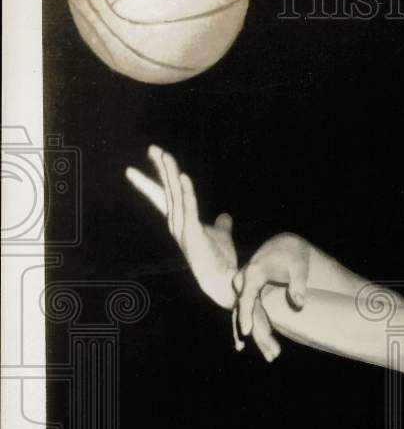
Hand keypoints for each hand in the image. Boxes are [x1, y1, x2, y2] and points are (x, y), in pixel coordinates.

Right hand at [126, 145, 237, 308]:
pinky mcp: (192, 233)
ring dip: (169, 173)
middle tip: (153, 148)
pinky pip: (189, 207)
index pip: (166, 195)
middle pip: (166, 190)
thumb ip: (220, 225)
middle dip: (160, 169)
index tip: (152, 159)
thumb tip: (225, 216)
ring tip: (163, 155)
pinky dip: (186, 192)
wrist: (223, 280)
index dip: (159, 177)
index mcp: (181, 221)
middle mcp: (177, 223)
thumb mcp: (220, 235)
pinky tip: (182, 176)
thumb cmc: (219, 259)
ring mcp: (182, 228)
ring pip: (173, 194)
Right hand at [232, 233, 310, 361]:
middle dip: (258, 335)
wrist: (284, 244)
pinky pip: (246, 313)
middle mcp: (244, 281)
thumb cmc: (293, 254)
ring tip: (271, 356)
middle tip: (273, 355)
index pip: (247, 298)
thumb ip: (298, 284)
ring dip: (258, 336)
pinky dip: (249, 328)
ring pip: (246, 316)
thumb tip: (299, 304)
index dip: (247, 315)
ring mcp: (244, 288)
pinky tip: (244, 346)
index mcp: (253, 273)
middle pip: (247, 312)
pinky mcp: (248, 293)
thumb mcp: (299, 265)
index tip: (246, 332)